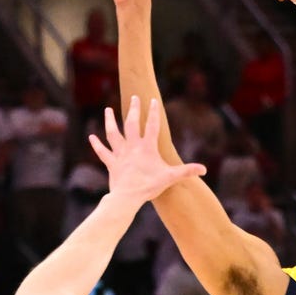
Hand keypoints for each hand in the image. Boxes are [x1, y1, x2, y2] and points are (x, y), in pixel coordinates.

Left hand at [89, 95, 206, 204]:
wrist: (128, 197)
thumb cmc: (149, 186)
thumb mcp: (170, 177)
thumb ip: (186, 171)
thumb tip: (204, 169)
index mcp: (147, 148)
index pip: (152, 126)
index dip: (153, 113)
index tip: (153, 100)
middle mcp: (132, 147)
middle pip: (131, 124)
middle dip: (133, 109)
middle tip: (134, 97)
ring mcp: (120, 154)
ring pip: (113, 133)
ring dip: (110, 121)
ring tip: (108, 110)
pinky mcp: (111, 164)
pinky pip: (102, 152)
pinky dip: (96, 144)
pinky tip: (91, 137)